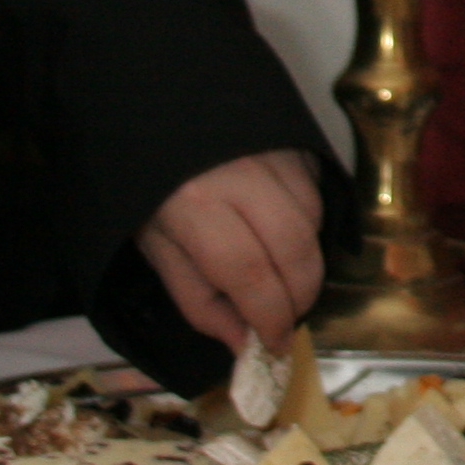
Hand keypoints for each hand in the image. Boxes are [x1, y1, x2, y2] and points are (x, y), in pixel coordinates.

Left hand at [137, 148, 328, 348]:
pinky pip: (316, 195)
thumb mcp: (156, 250)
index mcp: (195, 205)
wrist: (156, 119)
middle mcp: (242, 175)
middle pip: (295, 250)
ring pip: (312, 223)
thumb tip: (243, 344)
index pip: (250, 274)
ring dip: (305, 263)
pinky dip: (308, 227)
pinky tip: (282, 236)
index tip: (275, 345)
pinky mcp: (293, 143)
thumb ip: (197, 300)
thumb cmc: (148, 190)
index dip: (270, 317)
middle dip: (299, 298)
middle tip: (287, 320)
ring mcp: (274, 152)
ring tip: (281, 279)